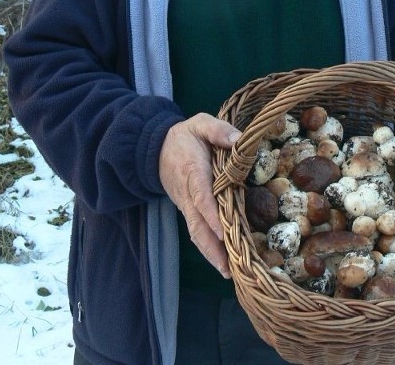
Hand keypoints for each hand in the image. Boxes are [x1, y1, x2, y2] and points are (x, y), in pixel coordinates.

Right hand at [158, 113, 240, 278]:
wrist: (155, 147)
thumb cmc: (184, 136)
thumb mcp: (200, 123)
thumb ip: (219, 130)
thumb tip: (239, 140)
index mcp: (193, 171)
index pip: (202, 197)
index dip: (211, 215)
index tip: (223, 232)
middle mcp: (187, 193)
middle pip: (198, 225)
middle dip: (213, 247)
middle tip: (229, 267)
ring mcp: (186, 204)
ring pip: (197, 233)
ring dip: (211, 254)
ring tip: (228, 272)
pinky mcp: (188, 209)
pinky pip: (197, 231)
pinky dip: (208, 248)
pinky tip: (222, 262)